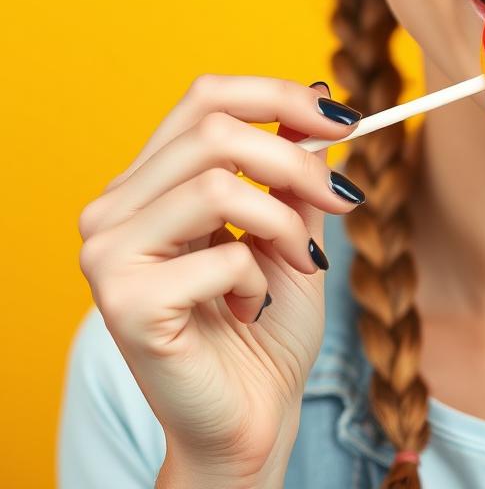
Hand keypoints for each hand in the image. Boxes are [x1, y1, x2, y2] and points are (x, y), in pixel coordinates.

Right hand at [77, 74, 363, 476]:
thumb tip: (315, 97)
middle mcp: (115, 207)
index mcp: (150, 181)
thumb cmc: (268, 324)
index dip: (278, 95)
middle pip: (215, 130)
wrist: (252, 418)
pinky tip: (252, 307)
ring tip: (299, 265)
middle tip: (345, 198)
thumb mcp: (292, 227)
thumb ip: (292, 167)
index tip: (343, 118)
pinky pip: (224, 254)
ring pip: (219, 184)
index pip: (205, 97)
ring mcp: (110, 253)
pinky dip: (260, 279)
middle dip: (298, 160)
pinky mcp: (124, 300)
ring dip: (285, 223)